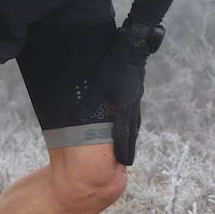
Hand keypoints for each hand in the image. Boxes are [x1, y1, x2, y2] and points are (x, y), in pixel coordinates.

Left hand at [88, 19, 163, 165]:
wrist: (133, 50)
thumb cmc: (114, 67)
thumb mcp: (98, 83)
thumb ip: (89, 102)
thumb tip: (79, 118)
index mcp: (123, 108)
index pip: (123, 134)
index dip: (123, 149)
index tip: (123, 162)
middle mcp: (132, 108)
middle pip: (131, 133)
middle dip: (129, 148)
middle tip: (127, 163)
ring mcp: (135, 101)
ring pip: (134, 125)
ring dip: (131, 138)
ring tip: (129, 149)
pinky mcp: (136, 95)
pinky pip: (134, 116)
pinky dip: (132, 126)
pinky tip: (130, 126)